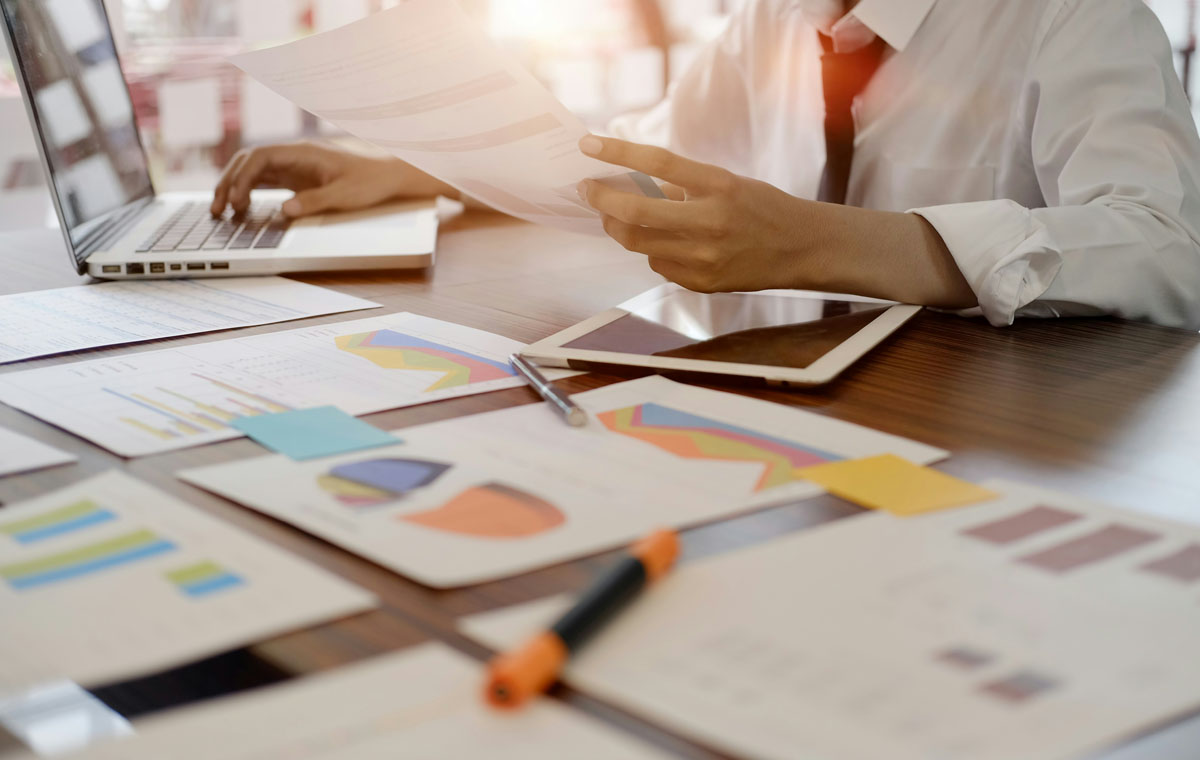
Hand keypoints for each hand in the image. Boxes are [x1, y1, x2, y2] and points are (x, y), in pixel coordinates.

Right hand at [210, 142, 455, 217]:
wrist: (389, 176)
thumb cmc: (370, 181)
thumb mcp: (344, 195)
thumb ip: (314, 201)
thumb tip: (284, 210)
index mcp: (303, 152)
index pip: (260, 157)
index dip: (242, 178)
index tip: (236, 201)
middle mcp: (293, 156)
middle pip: (249, 162)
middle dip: (229, 182)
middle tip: (217, 209)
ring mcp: (293, 166)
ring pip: (253, 171)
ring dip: (235, 188)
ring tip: (222, 212)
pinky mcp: (296, 178)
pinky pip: (265, 181)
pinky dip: (249, 192)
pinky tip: (241, 209)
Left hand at [577, 135, 976, 307]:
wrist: (802, 249)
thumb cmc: (763, 208)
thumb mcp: (727, 183)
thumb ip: (683, 184)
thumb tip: (635, 183)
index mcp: (719, 187)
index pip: (658, 163)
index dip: (618, 152)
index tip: (588, 144)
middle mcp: (711, 223)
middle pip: (636, 213)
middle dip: (603, 201)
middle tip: (588, 190)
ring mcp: (704, 258)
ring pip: (638, 243)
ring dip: (619, 226)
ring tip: (615, 214)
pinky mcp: (701, 283)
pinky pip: (657, 264)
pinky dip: (650, 250)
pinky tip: (660, 242)